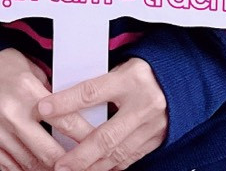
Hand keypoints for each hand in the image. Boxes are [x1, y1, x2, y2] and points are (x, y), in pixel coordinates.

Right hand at [0, 48, 75, 170]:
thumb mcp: (30, 68)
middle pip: (49, 153)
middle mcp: (11, 115)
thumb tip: (72, 107)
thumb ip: (50, 90)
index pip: (65, 121)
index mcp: (27, 91)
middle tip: (86, 164)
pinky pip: (10, 169)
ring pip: (31, 166)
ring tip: (66, 168)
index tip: (99, 144)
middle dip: (71, 163)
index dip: (85, 137)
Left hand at [37, 58, 167, 170]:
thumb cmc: (144, 71)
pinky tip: (93, 170)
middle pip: (106, 136)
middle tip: (58, 165)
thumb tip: (64, 97)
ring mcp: (152, 127)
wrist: (182, 79)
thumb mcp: (122, 66)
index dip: (66, 102)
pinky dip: (109, 167)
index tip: (43, 109)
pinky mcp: (156, 141)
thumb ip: (98, 83)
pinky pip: (129, 159)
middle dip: (79, 155)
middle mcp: (143, 105)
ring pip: (117, 153)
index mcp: (131, 78)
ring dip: (92, 166)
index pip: (92, 92)